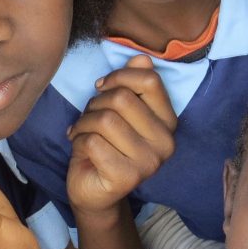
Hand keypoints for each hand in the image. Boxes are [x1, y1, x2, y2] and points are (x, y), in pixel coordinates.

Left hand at [66, 55, 176, 216]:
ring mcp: (148, 163)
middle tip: (88, 117)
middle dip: (95, 103)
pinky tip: (81, 149)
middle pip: (122, 99)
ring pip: (105, 120)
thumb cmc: (106, 144)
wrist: (94, 190)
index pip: (149, 81)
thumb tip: (142, 58)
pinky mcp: (126, 178)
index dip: (119, 77)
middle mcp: (165, 143)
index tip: (102, 87)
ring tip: (82, 132)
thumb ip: (132, 84)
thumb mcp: (118, 110)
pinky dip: (78, 141)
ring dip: (84, 122)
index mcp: (169, 122)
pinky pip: (92, 142)